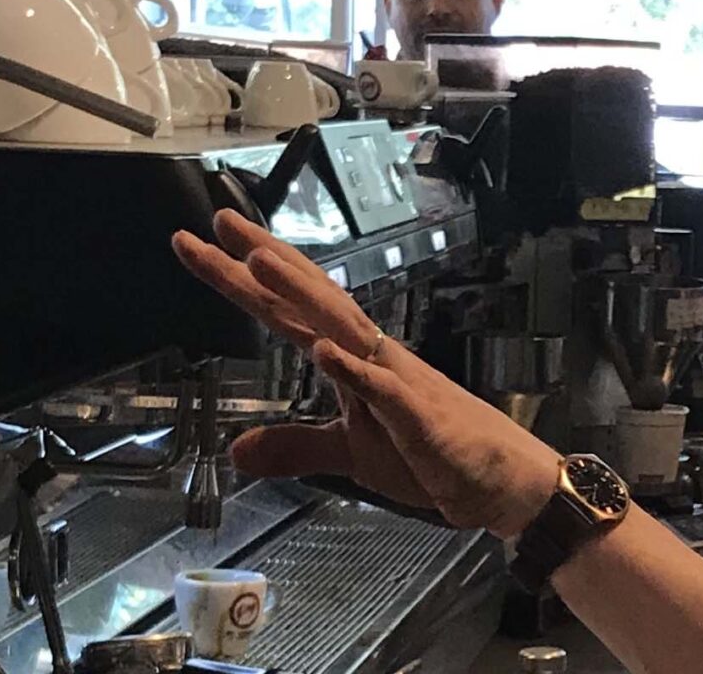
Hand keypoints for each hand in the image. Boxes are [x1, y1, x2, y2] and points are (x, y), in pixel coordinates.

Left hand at [171, 210, 559, 538]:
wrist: (501, 483)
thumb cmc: (434, 457)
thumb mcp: (349, 455)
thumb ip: (294, 447)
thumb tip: (237, 452)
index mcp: (352, 360)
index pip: (288, 310)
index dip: (243, 279)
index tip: (201, 244)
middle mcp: (371, 356)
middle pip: (310, 298)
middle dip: (264, 259)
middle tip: (219, 219)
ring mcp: (397, 382)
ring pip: (343, 325)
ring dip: (301, 292)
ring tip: (258, 261)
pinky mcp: (420, 419)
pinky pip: (383, 389)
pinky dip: (352, 369)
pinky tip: (323, 351)